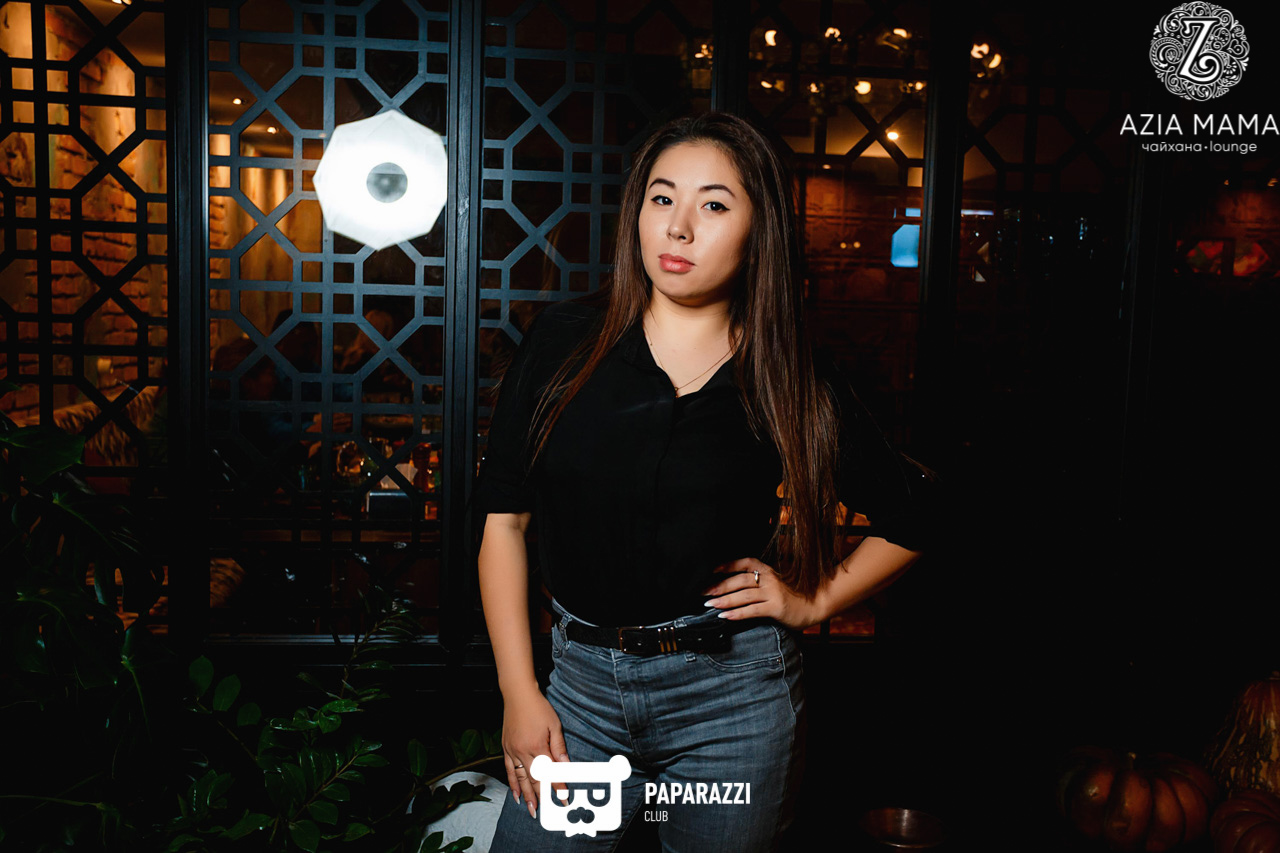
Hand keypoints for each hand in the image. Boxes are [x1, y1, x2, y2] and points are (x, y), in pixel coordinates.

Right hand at [501, 688, 570, 819]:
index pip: (550, 772)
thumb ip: (559, 748)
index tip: (564, 798)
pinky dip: (513, 784)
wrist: (517, 695)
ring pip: (521, 779)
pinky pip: (510, 770)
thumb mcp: (554, 726)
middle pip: (534, 779)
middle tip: (547, 812)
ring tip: (532, 810)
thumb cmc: (538, 708)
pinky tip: (517, 795)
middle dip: (542, 797)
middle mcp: (523, 751)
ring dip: (527, 796)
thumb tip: (565, 766)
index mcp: (537, 746)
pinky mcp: (506, 748)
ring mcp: (512, 751)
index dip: (558, 786)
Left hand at [701, 557, 825, 629]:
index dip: (727, 565)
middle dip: (719, 586)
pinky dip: (737, 613)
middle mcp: (769, 578)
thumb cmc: (794, 596)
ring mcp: (773, 592)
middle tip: (703, 592)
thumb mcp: (776, 584)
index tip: (711, 570)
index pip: (745, 563)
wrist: (816, 605)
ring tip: (710, 605)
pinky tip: (726, 617)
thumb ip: (759, 583)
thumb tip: (734, 589)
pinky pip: (753, 610)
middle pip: (739, 580)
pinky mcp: (776, 607)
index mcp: (768, 571)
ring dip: (724, 600)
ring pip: (743, 595)